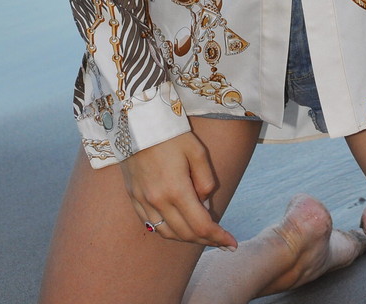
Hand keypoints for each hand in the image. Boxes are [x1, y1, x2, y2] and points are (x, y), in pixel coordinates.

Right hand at [119, 131, 237, 248]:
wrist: (137, 121)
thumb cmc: (171, 133)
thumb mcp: (197, 151)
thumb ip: (205, 180)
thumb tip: (206, 203)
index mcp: (176, 189)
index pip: (201, 225)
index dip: (218, 237)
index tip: (231, 243)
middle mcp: (157, 201)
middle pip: (185, 233)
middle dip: (206, 240)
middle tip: (221, 241)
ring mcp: (143, 201)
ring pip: (166, 233)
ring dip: (186, 238)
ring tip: (202, 235)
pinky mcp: (133, 197)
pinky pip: (151, 225)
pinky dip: (167, 231)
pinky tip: (178, 227)